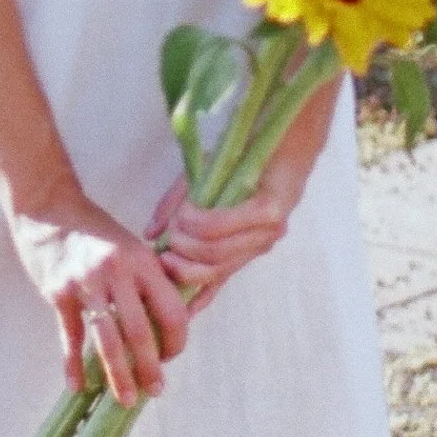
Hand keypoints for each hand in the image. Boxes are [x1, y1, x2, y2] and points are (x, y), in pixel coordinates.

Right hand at [11, 198, 194, 404]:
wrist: (48, 206)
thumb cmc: (94, 229)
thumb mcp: (131, 246)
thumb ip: (149, 279)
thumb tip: (168, 322)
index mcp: (143, 261)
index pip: (171, 310)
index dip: (176, 340)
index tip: (170, 357)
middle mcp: (117, 272)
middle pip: (139, 332)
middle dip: (149, 367)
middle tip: (155, 391)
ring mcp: (85, 283)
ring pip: (107, 339)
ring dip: (118, 374)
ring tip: (127, 399)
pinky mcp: (58, 291)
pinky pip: (69, 335)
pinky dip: (72, 363)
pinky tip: (76, 386)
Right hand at [147, 73, 338, 304]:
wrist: (284, 125)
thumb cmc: (243, 154)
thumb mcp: (203, 186)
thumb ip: (178, 211)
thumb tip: (152, 235)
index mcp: (247, 243)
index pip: (219, 280)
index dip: (194, 297)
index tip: (169, 311)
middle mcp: (261, 242)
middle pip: (215, 271)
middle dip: (182, 267)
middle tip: (161, 256)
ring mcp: (268, 228)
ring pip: (219, 251)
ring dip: (188, 243)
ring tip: (173, 230)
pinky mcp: (271, 209)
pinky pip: (228, 226)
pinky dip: (202, 223)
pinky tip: (189, 214)